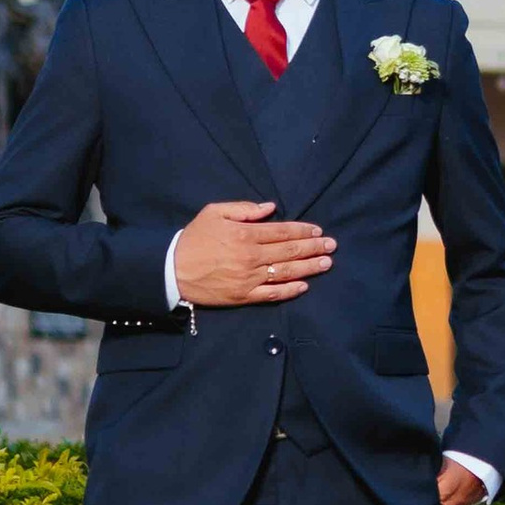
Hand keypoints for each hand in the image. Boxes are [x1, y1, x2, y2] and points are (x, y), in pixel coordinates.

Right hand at [173, 199, 333, 308]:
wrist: (173, 270)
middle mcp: (252, 256)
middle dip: (313, 247)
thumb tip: (270, 208)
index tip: (318, 230)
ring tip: (326, 263)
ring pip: (286, 272)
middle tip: (331, 246)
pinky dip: (290, 290)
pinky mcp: (244, 296)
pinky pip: (272, 294)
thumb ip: (244, 208)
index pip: (283, 231)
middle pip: (290, 251)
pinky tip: (304, 285)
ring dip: (309, 267)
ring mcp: (249, 279)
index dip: (303, 230)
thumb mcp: (214, 212)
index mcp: (245, 234)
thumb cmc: (194, 238)